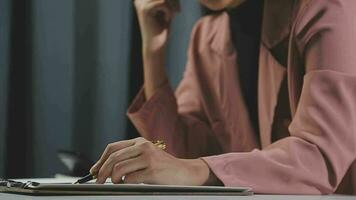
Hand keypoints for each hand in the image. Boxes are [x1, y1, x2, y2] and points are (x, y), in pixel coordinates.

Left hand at [90, 137, 214, 184]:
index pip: (113, 148)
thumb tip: (104, 170)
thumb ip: (129, 159)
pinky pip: (130, 179)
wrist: (186, 172)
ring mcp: (148, 157)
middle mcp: (143, 146)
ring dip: (113, 179)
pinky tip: (130, 185)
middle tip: (98, 181)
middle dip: (102, 171)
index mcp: (139, 142)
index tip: (94, 171)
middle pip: (113, 157)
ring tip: (116, 184)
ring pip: (119, 168)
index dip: (100, 160)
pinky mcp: (153, 170)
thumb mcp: (146, 157)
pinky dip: (126, 184)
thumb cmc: (163, 168)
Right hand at [134, 0, 178, 53]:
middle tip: (177, 11)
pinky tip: (167, 20)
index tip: (176, 8)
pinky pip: (163, 3)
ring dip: (172, 5)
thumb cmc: (162, 27)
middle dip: (173, 0)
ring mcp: (141, 3)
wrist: (156, 45)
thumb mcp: (166, 8)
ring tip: (173, 15)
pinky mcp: (145, 10)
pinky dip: (169, 11)